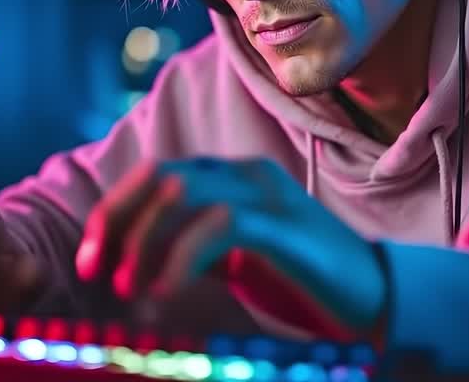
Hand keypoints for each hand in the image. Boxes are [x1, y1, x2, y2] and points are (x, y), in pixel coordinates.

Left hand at [75, 157, 386, 341]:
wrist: (379, 294)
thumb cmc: (303, 280)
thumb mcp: (236, 257)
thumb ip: (193, 246)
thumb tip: (132, 264)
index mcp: (232, 177)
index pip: (155, 174)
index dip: (113, 212)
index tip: (89, 259)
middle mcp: (246, 175)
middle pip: (160, 175)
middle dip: (116, 221)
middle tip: (95, 271)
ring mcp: (267, 196)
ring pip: (183, 192)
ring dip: (144, 241)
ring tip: (130, 287)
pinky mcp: (284, 228)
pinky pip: (219, 227)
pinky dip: (181, 257)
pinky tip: (166, 290)